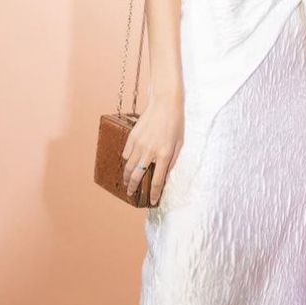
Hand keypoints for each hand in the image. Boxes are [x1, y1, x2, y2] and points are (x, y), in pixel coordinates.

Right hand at [122, 90, 183, 205]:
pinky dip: (126, 161)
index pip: (157, 181)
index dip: (154, 194)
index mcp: (164, 155)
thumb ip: (172, 161)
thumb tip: (163, 175)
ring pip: (128, 167)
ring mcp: (139, 144)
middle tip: (131, 194)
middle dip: (134, 188)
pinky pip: (126, 153)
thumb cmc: (176, 123)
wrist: (165, 103)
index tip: (153, 201)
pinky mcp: (132, 137)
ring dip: (127, 177)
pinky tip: (129, 164)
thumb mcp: (179, 144)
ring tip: (127, 183)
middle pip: (138, 176)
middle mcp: (150, 152)